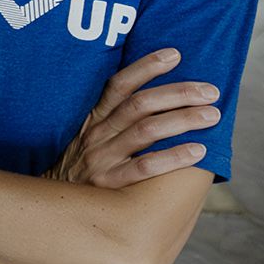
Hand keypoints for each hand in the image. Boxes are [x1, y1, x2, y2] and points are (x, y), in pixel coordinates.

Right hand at [49, 47, 219, 188]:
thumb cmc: (82, 172)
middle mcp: (97, 135)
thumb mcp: (88, 141)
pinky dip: (173, 157)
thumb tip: (159, 103)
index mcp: (94, 120)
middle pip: (140, 105)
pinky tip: (198, 151)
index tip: (175, 54)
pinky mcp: (109, 185)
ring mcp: (102, 159)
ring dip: (182, 120)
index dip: (146, 67)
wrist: (52, 209)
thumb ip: (114, 123)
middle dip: (178, 94)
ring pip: (146, 131)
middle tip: (210, 91)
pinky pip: (145, 167)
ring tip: (211, 115)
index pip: (119, 85)